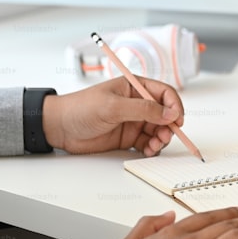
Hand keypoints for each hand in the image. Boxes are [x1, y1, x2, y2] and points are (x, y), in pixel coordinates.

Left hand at [41, 77, 184, 154]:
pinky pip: (148, 142)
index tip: (177, 119)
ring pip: (159, 130)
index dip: (174, 106)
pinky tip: (148, 151)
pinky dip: (153, 148)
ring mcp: (133, 121)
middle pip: (165, 114)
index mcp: (135, 87)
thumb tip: (169, 113)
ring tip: (155, 145)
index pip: (164, 93)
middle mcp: (137, 103)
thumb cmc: (81, 108)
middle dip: (169, 126)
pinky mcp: (128, 137)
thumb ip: (143, 109)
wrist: (59, 127)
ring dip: (162, 138)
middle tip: (166, 136)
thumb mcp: (113, 106)